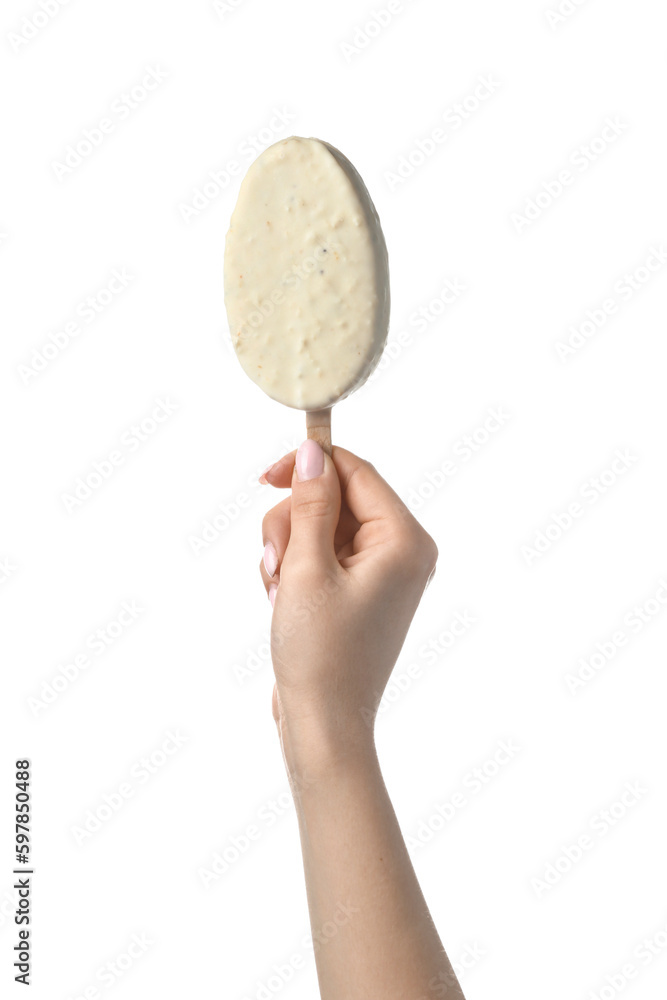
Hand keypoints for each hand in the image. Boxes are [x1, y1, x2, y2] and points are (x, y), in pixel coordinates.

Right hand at [259, 440, 437, 773]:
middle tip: (275, 563)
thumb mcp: (307, 568)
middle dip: (293, 524)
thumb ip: (310, 504)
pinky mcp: (360, 591)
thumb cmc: (320, 653)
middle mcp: (402, 552)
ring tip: (278, 591)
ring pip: (321, 527)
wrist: (324, 725)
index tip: (264, 478)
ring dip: (288, 551)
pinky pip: (321, 555)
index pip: (356, 472)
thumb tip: (312, 453)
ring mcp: (382, 573)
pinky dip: (295, 570)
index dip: (308, 466)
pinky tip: (283, 601)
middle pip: (335, 499)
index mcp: (405, 541)